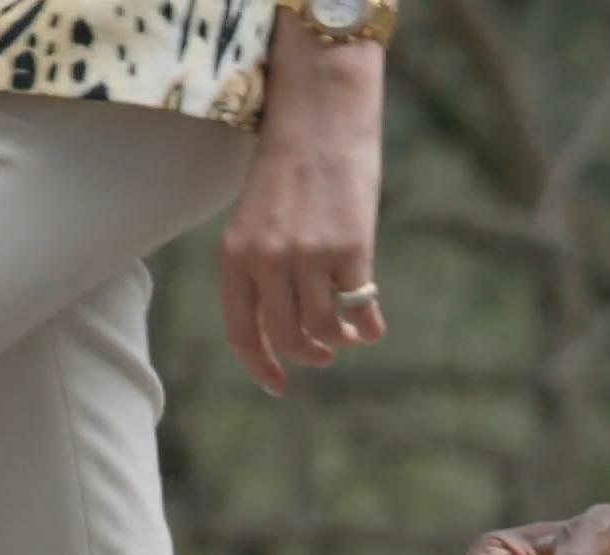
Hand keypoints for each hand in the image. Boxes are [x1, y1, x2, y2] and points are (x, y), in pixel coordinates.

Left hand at [220, 14, 385, 395]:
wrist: (321, 114)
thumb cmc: (291, 163)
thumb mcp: (259, 216)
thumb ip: (263, 264)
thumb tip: (293, 325)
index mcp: (236, 252)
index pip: (241, 329)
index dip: (261, 365)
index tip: (279, 384)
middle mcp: (267, 259)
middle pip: (288, 336)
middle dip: (309, 354)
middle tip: (326, 353)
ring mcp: (309, 256)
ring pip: (326, 329)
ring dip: (341, 342)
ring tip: (350, 335)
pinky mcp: (351, 249)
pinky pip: (361, 309)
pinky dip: (370, 327)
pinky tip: (373, 326)